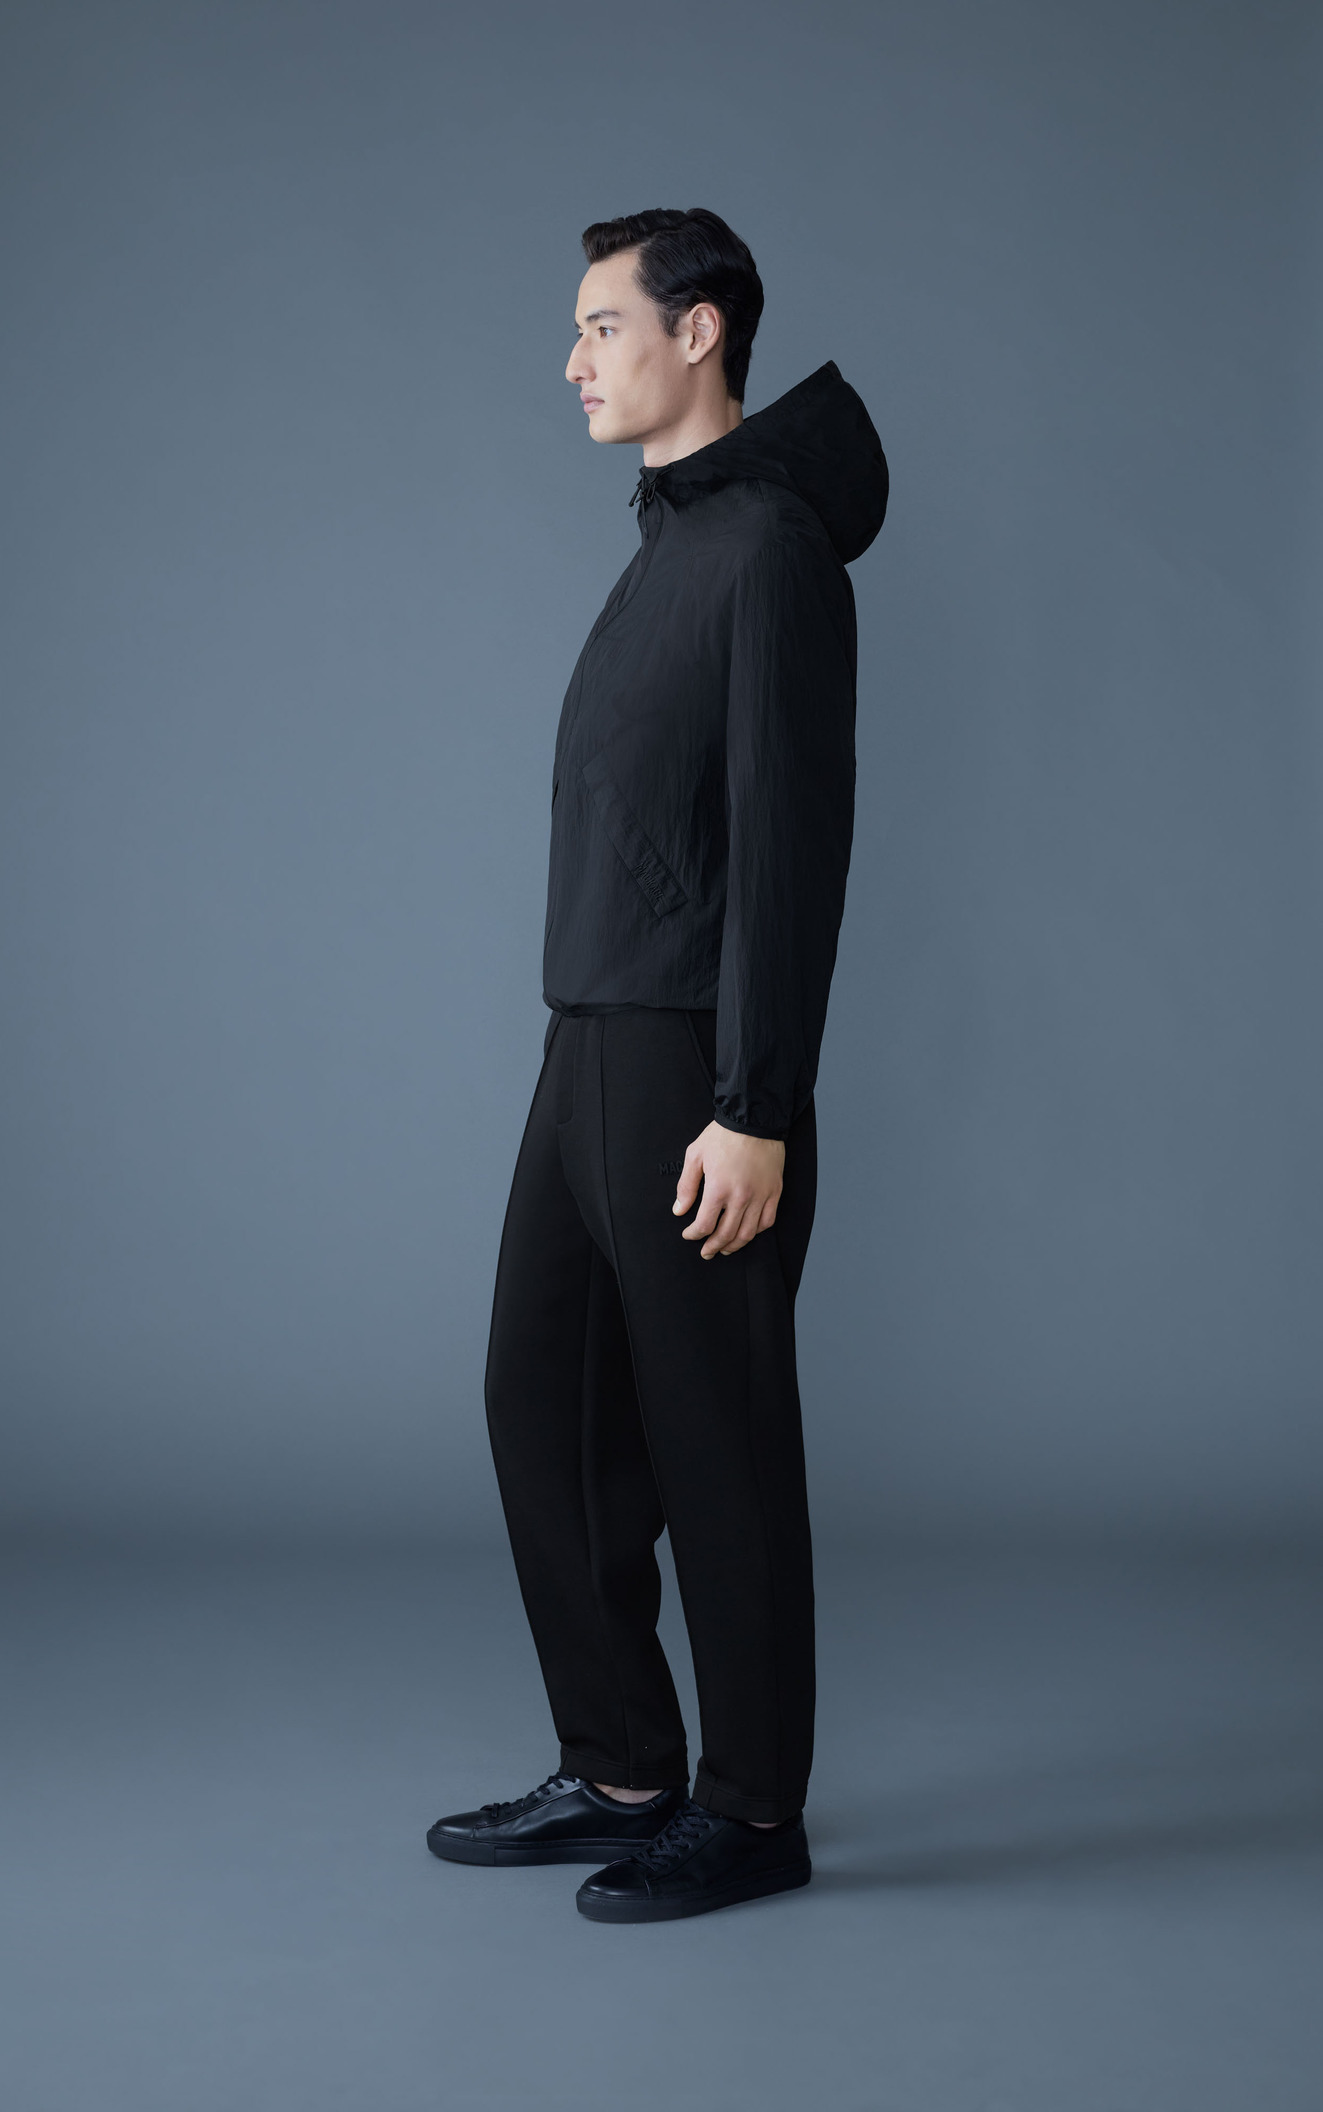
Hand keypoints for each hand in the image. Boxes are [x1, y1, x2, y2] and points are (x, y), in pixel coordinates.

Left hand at [672, 1121, 784, 1258]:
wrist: (754, 1120)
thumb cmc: (722, 1136)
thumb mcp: (695, 1155)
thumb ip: (686, 1186)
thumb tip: (679, 1211)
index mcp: (718, 1188)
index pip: (704, 1225)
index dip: (693, 1235)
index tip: (688, 1234)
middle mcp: (741, 1197)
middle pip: (726, 1234)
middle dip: (713, 1247)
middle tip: (706, 1252)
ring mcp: (760, 1196)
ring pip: (748, 1233)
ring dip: (734, 1245)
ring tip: (725, 1249)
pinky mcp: (774, 1192)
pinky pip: (767, 1221)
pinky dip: (756, 1232)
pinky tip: (747, 1233)